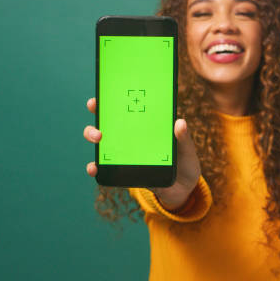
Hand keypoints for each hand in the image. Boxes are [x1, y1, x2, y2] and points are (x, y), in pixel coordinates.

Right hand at [83, 97, 200, 210]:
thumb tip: (180, 123)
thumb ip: (183, 138)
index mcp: (147, 126)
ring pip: (101, 141)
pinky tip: (94, 167)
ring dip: (92, 135)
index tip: (104, 91)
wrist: (182, 190)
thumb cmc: (184, 164)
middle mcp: (131, 137)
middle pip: (108, 120)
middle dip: (98, 112)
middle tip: (96, 109)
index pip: (128, 107)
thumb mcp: (187, 150)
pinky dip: (95, 167)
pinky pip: (104, 168)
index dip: (113, 98)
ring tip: (98, 137)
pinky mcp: (121, 172)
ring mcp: (124, 153)